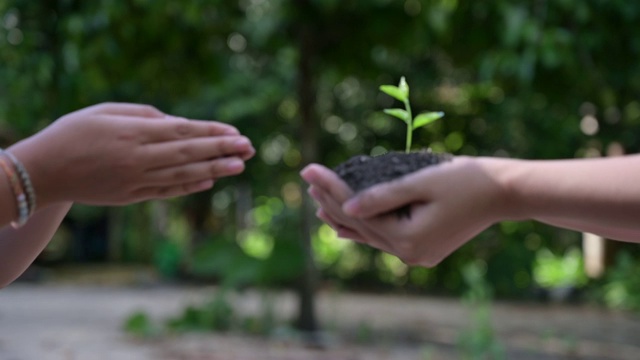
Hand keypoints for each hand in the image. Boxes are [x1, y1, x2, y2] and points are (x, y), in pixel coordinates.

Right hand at [8, 103, 254, 206]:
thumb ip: (144, 115)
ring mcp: (136, 180)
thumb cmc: (73, 133)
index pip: (183, 131)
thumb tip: (176, 123)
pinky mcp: (132, 196)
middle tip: (250, 148)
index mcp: (133, 133)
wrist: (44, 171)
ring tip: (240, 166)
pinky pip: (168, 191)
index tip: (235, 132)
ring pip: (184, 174)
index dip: (212, 132)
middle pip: (190, 153)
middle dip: (222, 150)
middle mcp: (139, 158)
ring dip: (214, 170)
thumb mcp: (104, 111)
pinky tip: (209, 181)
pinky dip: (190, 186)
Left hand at [301, 157, 512, 266]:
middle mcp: (409, 253)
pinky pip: (385, 239)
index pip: (357, 211)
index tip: (308, 167)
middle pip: (359, 224)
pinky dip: (363, 229)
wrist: (502, 193)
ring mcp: (416, 255)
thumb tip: (346, 206)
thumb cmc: (465, 180)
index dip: (330, 187)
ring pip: (369, 234)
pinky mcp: (423, 250)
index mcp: (408, 238)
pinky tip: (342, 226)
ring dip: (343, 216)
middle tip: (307, 178)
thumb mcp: (421, 182)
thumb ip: (383, 196)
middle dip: (332, 200)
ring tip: (317, 201)